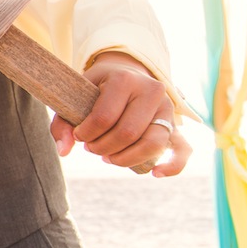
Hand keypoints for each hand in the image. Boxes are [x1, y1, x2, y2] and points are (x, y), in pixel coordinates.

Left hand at [51, 52, 190, 176]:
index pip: (104, 117)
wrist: (124, 74)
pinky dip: (172, 166)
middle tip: (91, 147)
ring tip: (108, 157)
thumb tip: (63, 150)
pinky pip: (183, 150)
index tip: (78, 135)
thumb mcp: (76, 96)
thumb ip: (63, 122)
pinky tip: (155, 173)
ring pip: (152, 144)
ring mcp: (166, 109)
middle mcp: (151, 91)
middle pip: (128, 133)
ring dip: (126, 158)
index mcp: (124, 80)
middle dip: (103, 147)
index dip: (87, 134)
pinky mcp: (175, 125)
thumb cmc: (95, 89)